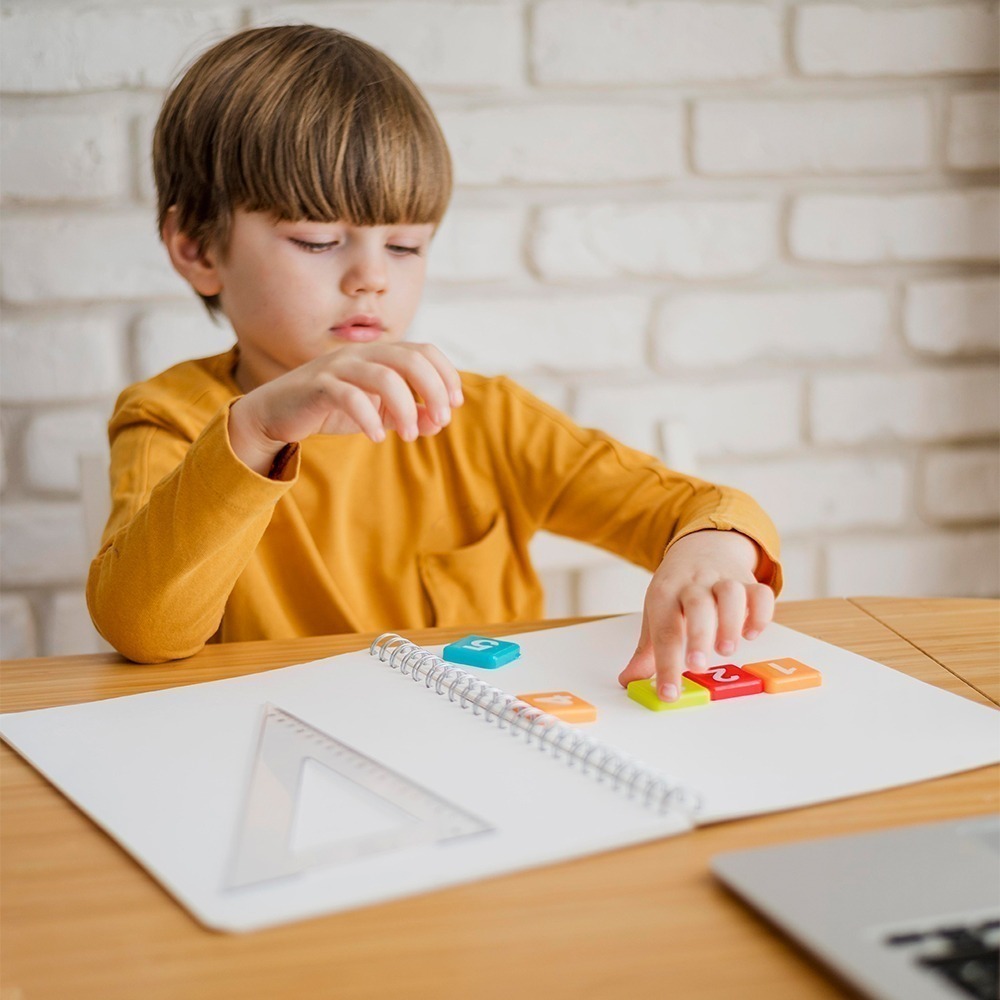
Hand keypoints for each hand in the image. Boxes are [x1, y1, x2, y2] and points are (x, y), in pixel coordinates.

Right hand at [228, 342, 462, 473]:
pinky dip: (368, 418)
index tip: (455, 404)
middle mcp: (361, 354)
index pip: (424, 351)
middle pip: (410, 359)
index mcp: (379, 355)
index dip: (446, 374)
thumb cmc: (332, 408)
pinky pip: (349, 396)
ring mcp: (338, 367)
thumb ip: (408, 414)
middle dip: (433, 390)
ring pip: (384, 376)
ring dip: (405, 408)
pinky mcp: (318, 386)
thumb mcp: (377, 412)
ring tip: (408, 435)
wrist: (277, 413)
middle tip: (440, 421)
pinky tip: (376, 438)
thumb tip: (438, 421)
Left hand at [617, 530, 774, 701]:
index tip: (668, 694)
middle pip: (697, 605)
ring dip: (730, 622)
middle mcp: (693, 585)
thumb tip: (628, 681)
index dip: (666, 666)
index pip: (665, 632)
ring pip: (730, 594)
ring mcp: (722, 581)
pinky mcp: (748, 582)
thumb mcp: (657, 613)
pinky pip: (760, 593)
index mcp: (665, 594)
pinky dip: (760, 614)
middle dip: (698, 636)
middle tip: (697, 665)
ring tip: (725, 650)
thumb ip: (647, 652)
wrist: (700, 547)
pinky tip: (751, 633)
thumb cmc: (677, 589)